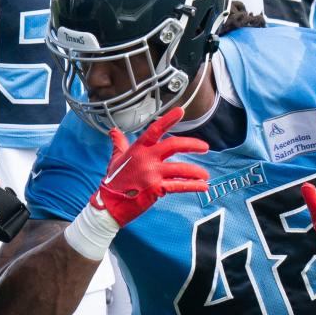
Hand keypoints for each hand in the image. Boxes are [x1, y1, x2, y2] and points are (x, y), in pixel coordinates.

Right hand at [91, 107, 208, 226]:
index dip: (168, 119)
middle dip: (192, 145)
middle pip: (173, 145)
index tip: (180, 111)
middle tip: (205, 147)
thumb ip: (118, 143)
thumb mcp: (115, 159)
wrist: (110, 203)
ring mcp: (151, 174)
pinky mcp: (156, 189)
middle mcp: (146, 159)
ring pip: (181, 168)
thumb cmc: (114, 180)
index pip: (155, 130)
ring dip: (196, 171)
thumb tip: (113, 131)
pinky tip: (202, 186)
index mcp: (138, 149)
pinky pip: (179, 186)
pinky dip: (192, 186)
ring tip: (205, 174)